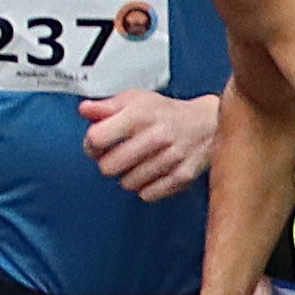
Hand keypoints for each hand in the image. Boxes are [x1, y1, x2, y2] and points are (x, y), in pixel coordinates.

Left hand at [76, 89, 220, 203]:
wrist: (209, 123)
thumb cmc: (168, 113)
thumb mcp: (136, 99)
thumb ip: (107, 106)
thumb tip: (85, 110)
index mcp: (140, 115)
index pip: (96, 139)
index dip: (91, 144)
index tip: (97, 144)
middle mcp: (156, 136)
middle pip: (108, 167)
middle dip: (109, 163)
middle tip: (118, 155)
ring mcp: (170, 158)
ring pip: (127, 183)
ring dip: (129, 176)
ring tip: (138, 163)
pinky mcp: (182, 176)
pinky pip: (148, 194)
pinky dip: (147, 187)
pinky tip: (151, 173)